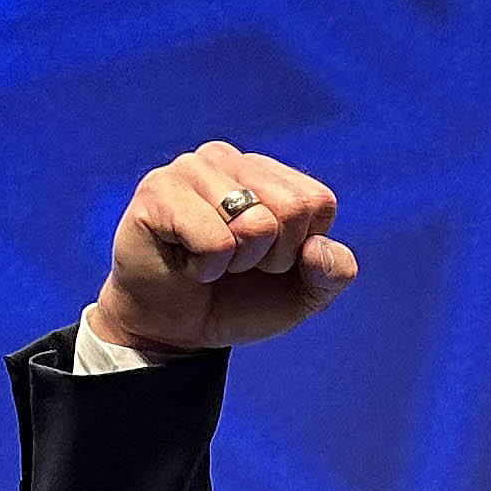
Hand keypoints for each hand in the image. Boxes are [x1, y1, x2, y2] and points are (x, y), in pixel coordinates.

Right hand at [86, 144, 358, 357]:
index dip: (299, 249)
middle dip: (272, 256)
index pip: (318, 202)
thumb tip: (316, 248)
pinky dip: (206, 267)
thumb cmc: (236, 302)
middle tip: (236, 263)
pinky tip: (186, 261)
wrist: (173, 330)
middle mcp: (230, 160)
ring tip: (209, 260)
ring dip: (237, 262)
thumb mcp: (302, 295)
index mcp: (268, 175)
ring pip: (255, 224)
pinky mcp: (158, 191)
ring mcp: (191, 169)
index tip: (266, 261)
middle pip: (292, 208)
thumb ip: (332, 272)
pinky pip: (215, 240)